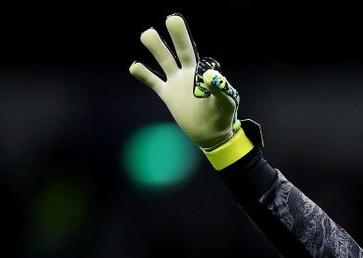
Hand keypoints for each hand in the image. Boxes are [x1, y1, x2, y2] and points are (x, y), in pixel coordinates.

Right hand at [129, 14, 241, 149]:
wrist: (211, 134)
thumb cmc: (223, 116)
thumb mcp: (227, 103)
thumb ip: (221, 89)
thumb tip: (209, 74)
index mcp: (203, 73)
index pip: (206, 61)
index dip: (207, 65)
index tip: (203, 73)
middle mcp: (189, 73)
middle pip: (181, 50)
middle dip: (177, 35)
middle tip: (173, 19)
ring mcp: (176, 83)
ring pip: (164, 60)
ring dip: (156, 47)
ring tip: (147, 34)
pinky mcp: (168, 95)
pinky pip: (153, 81)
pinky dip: (143, 74)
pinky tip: (134, 67)